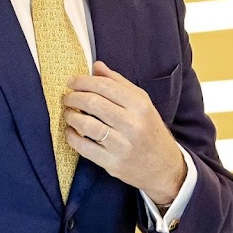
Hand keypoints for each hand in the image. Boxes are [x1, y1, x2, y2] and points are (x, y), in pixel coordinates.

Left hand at [63, 61, 185, 204]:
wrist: (164, 166)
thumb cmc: (150, 130)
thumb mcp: (142, 102)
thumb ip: (118, 83)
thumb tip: (96, 66)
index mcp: (140, 105)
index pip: (105, 86)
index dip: (83, 81)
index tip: (72, 82)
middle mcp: (133, 124)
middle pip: (93, 103)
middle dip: (74, 97)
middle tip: (67, 97)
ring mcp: (122, 145)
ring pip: (87, 125)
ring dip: (71, 116)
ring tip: (68, 113)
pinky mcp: (113, 163)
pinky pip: (84, 147)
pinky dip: (72, 137)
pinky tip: (71, 131)